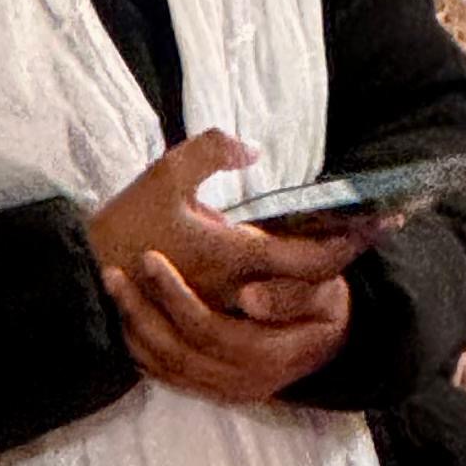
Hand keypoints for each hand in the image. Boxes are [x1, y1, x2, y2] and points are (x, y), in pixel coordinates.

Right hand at [89, 131, 377, 313]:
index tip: (379, 221)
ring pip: (294, 298)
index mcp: (233, 256)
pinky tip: (303, 270)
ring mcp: (230, 309)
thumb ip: (211, 151)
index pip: (310, 258)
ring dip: (322, 275)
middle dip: (346, 254)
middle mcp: (240, 290)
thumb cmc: (127, 224)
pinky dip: (292, 291)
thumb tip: (252, 151)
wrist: (86, 276)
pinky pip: (266, 310)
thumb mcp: (164, 174)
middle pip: (313, 284)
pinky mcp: (216, 315)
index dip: (349, 242)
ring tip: (346, 245)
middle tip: (375, 226)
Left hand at [103, 245, 353, 406]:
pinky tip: (124, 318)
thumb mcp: (324, 289)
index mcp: (274, 356)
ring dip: (134, 329)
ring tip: (112, 288)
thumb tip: (249, 299)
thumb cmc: (323, 301)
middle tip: (114, 272)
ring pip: (168, 369)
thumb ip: (291, 292)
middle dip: (143, 312)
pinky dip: (141, 350)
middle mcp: (247, 384)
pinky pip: (168, 377)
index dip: (178, 298)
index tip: (151, 258)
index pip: (213, 331)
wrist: (329, 336)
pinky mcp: (214, 392)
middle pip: (181, 353)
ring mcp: (228, 392)